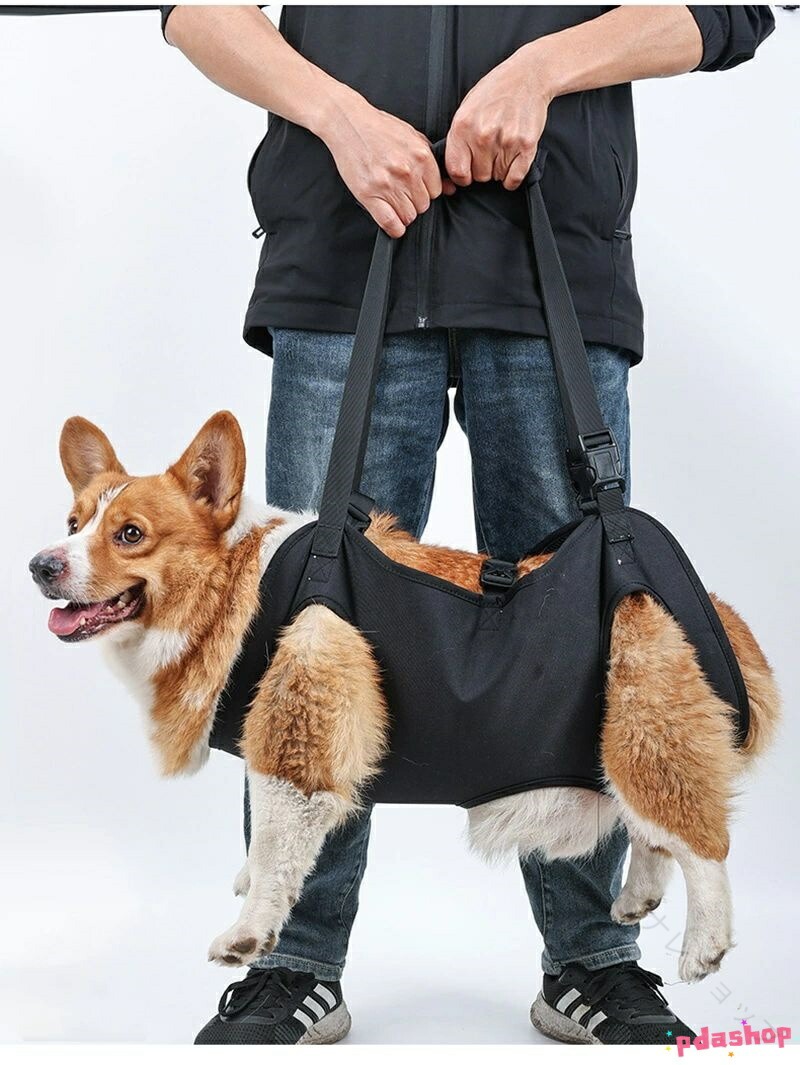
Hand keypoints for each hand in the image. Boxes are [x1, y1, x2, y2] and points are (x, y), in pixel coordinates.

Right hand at [321, 92, 454, 237]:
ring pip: (409, 216)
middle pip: (423, 205)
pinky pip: (390, 223)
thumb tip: (450, 188)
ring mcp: (388, 184)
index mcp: (421, 156)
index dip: (425, 192)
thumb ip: (431, 162)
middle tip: (401, 193)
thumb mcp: (412, 138)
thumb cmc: (379, 128)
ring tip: (393, 202)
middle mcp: (407, 171)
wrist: (348, 122)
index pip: (436, 191)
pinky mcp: (369, 194)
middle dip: (414, 202)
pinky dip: (394, 228)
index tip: (415, 188)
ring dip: (403, 214)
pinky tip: (393, 223)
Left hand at [445, 43, 551, 190]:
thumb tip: (455, 169)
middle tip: (490, 150)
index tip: (468, 170)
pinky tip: (512, 162)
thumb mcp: (466, 109)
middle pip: (479, 176)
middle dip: (483, 167)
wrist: (527, 76)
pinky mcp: (526, 145)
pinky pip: (515, 178)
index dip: (462, 175)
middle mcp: (483, 136)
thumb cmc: (495, 92)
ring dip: (500, 168)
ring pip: (497, 177)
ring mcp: (506, 141)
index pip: (457, 171)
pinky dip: (513, 176)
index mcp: (463, 127)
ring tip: (503, 146)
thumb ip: (458, 139)